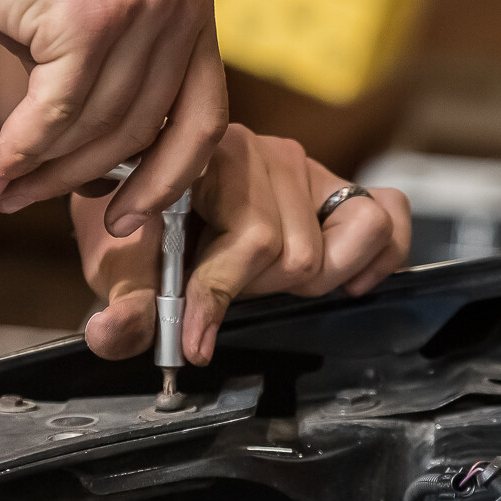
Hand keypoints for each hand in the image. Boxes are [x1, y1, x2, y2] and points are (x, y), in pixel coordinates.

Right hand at [0, 0, 226, 237]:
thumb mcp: (82, 26)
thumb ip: (106, 92)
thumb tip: (99, 181)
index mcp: (192, 4)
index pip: (204, 117)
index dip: (169, 178)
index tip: (132, 216)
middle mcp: (181, 3)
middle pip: (144, 131)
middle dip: (86, 181)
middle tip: (34, 205)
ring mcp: (141, 8)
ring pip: (96, 128)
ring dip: (40, 171)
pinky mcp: (91, 18)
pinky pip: (56, 114)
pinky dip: (18, 152)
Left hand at [75, 125, 411, 364]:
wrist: (140, 191)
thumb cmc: (133, 227)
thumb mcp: (113, 265)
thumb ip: (120, 304)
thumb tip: (114, 335)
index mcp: (209, 160)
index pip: (245, 238)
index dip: (219, 297)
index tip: (194, 344)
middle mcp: (264, 155)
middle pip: (298, 252)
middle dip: (257, 290)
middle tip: (221, 291)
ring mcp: (305, 169)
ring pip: (348, 238)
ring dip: (314, 276)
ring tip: (268, 282)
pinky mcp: (334, 186)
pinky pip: (387, 212)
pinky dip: (379, 254)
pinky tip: (348, 281)